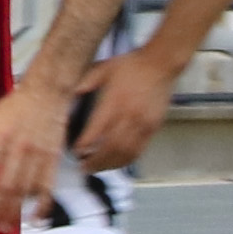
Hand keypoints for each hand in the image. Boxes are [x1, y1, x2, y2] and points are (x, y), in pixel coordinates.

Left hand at [0, 83, 65, 229]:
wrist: (48, 94)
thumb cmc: (14, 107)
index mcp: (0, 137)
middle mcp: (19, 149)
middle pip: (5, 185)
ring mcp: (38, 157)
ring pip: (24, 190)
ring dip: (13, 212)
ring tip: (1, 229)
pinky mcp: (53, 161)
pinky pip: (48, 187)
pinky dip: (42, 205)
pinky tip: (33, 221)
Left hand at [71, 53, 186, 175]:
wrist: (160, 64)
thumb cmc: (132, 65)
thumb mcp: (104, 68)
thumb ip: (86, 81)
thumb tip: (72, 94)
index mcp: (114, 102)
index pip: (96, 131)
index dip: (84, 145)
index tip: (75, 152)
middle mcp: (129, 116)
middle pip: (110, 148)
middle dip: (95, 162)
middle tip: (83, 168)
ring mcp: (143, 124)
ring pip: (125, 153)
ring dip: (110, 165)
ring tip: (97, 169)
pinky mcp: (153, 128)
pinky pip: (139, 150)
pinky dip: (126, 160)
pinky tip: (116, 163)